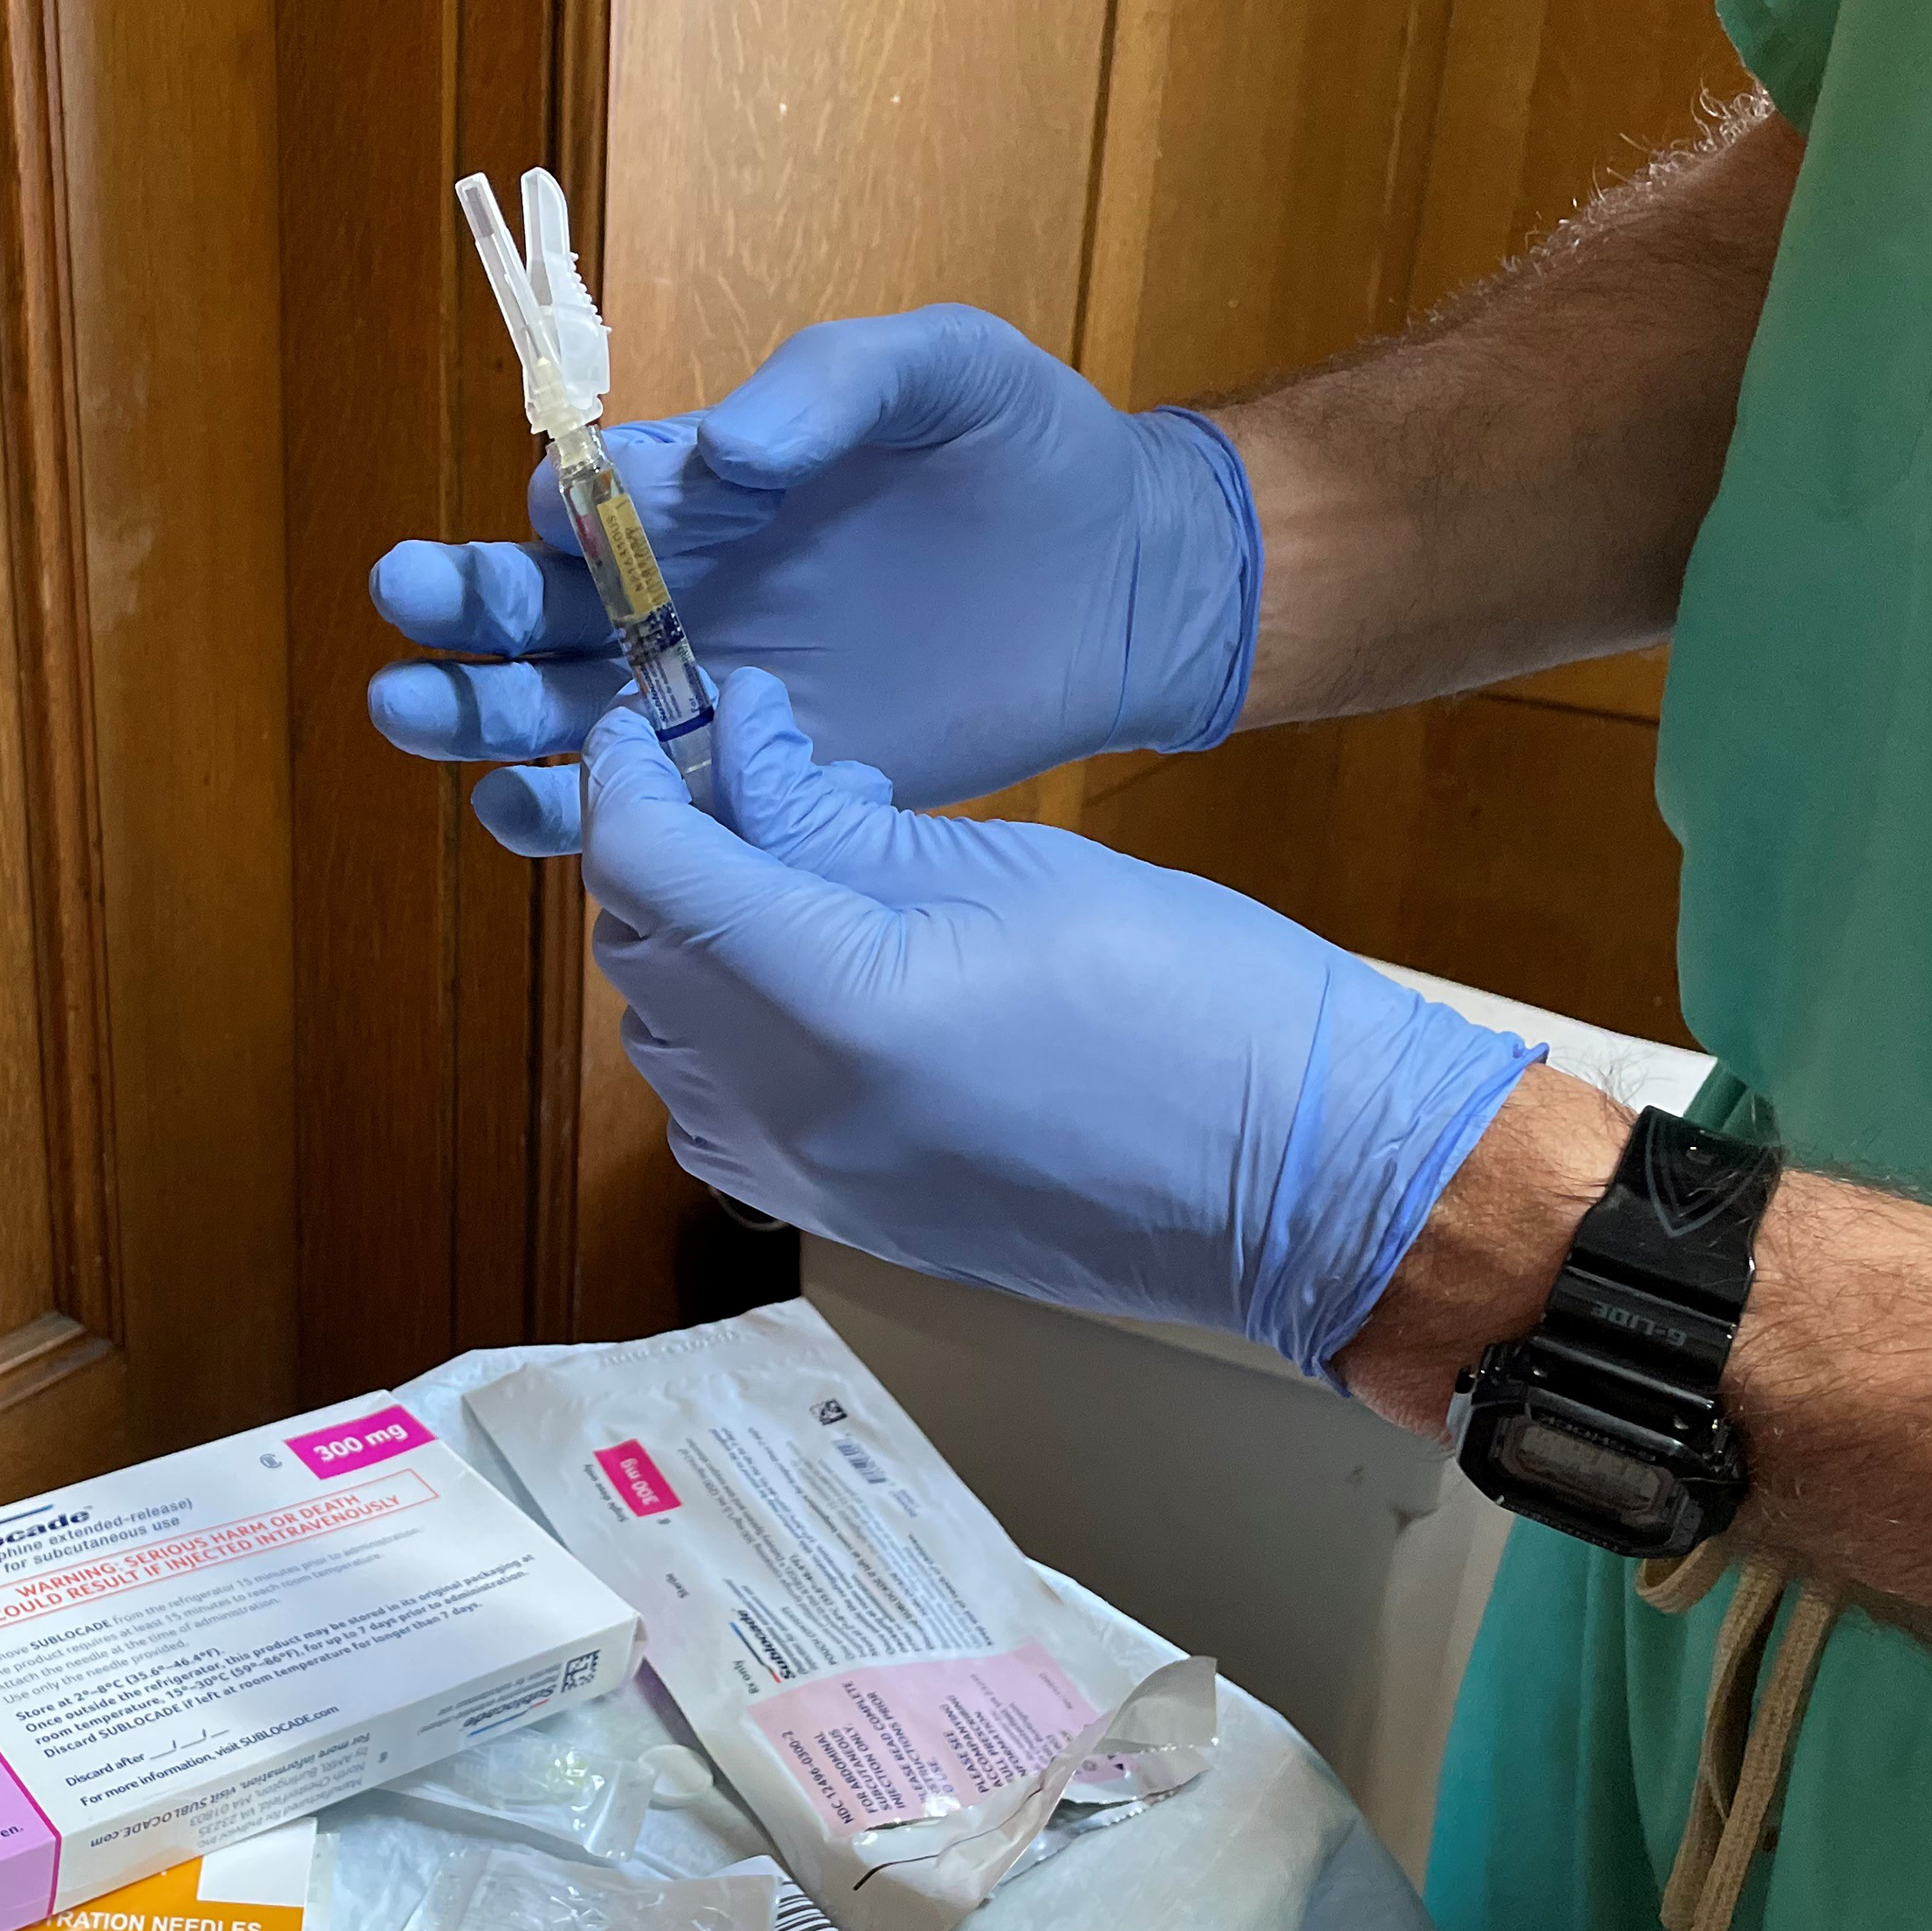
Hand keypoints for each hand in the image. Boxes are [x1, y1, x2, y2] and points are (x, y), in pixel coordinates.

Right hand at [365, 304, 1261, 855]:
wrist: (1127, 579)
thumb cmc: (1030, 451)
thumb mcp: (944, 371)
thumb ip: (832, 385)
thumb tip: (719, 451)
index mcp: (703, 487)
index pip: (591, 500)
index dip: (560, 509)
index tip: (557, 518)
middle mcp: (683, 591)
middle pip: (534, 612)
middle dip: (461, 611)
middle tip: (409, 610)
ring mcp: (712, 695)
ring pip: (556, 714)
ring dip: (478, 716)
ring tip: (414, 712)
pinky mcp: (760, 782)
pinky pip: (643, 808)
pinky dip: (574, 817)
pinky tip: (531, 812)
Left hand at [582, 669, 1538, 1377]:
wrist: (1302, 1187)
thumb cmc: (1193, 998)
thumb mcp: (1009, 868)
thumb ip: (839, 820)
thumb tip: (738, 748)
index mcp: (831, 1002)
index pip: (648, 867)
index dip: (629, 773)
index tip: (654, 711)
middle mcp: (786, 1108)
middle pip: (639, 951)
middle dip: (664, 846)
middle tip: (737, 766)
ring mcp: (802, 1181)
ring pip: (663, 1037)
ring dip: (692, 939)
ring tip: (793, 866)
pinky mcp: (835, 1218)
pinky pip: (715, 1111)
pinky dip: (721, 1029)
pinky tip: (808, 976)